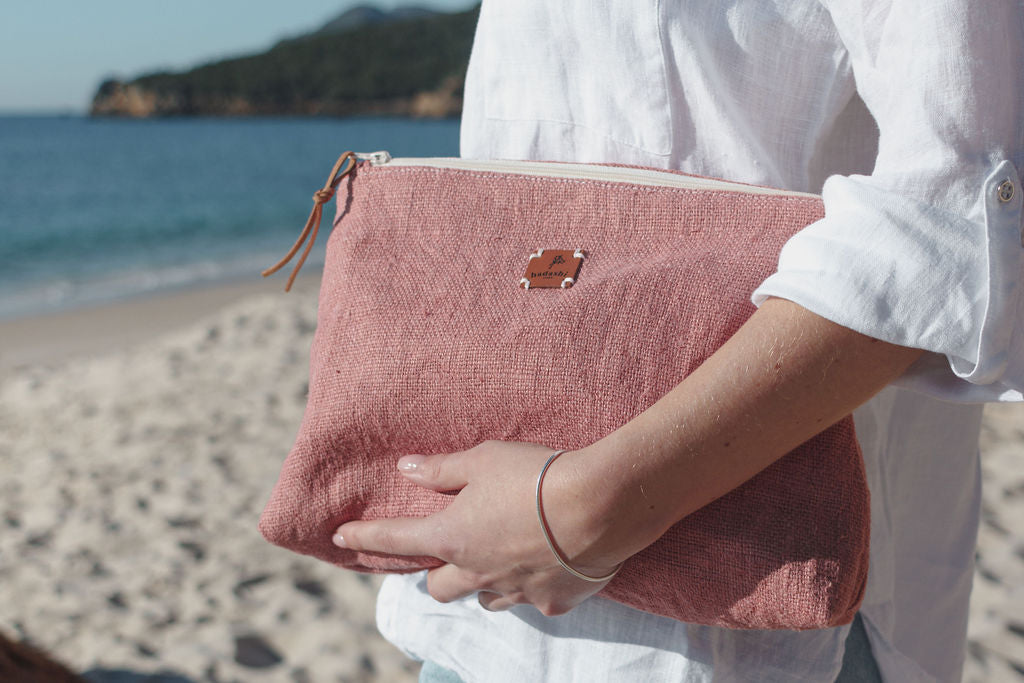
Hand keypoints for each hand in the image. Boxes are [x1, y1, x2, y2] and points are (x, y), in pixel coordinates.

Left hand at [332, 441, 624, 615]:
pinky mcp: (552, 601)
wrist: (599, 505)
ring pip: (484, 598)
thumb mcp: (483, 459)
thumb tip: (405, 468)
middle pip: (439, 588)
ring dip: (481, 582)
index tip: (340, 539)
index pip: (394, 539)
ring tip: (496, 559)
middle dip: (434, 574)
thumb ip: (442, 469)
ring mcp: (515, 591)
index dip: (364, 538)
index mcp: (452, 536)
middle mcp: (477, 571)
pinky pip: (531, 600)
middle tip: (445, 553)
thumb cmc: (536, 474)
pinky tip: (545, 566)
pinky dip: (529, 586)